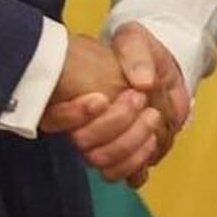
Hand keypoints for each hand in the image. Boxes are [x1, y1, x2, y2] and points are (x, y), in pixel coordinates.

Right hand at [43, 24, 188, 185]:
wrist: (162, 75)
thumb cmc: (140, 57)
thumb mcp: (136, 41)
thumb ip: (135, 53)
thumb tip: (142, 82)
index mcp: (72, 95)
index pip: (53, 117)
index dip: (73, 114)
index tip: (101, 98)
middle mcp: (81, 125)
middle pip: (82, 142)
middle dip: (114, 123)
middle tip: (138, 99)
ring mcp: (100, 144)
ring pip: (100, 161)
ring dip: (129, 142)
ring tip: (152, 116)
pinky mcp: (123, 158)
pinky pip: (120, 175)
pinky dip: (136, 163)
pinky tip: (152, 141)